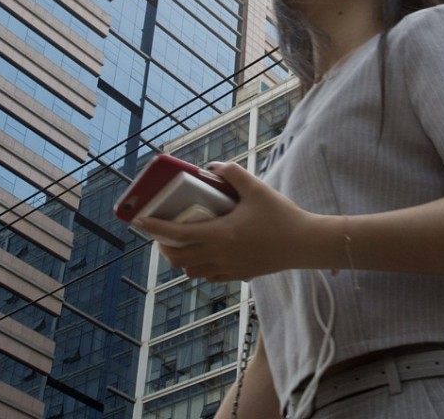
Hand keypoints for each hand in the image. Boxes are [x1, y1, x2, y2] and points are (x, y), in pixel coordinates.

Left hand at [134, 161, 317, 281]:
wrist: (305, 244)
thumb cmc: (282, 215)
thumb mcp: (257, 188)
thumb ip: (232, 173)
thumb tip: (210, 168)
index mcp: (220, 234)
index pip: (177, 234)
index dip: (154, 228)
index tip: (139, 221)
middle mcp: (219, 255)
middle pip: (177, 258)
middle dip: (163, 245)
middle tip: (160, 230)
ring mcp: (228, 269)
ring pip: (190, 270)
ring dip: (179, 257)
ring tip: (179, 241)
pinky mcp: (238, 275)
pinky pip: (207, 276)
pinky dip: (197, 266)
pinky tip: (202, 252)